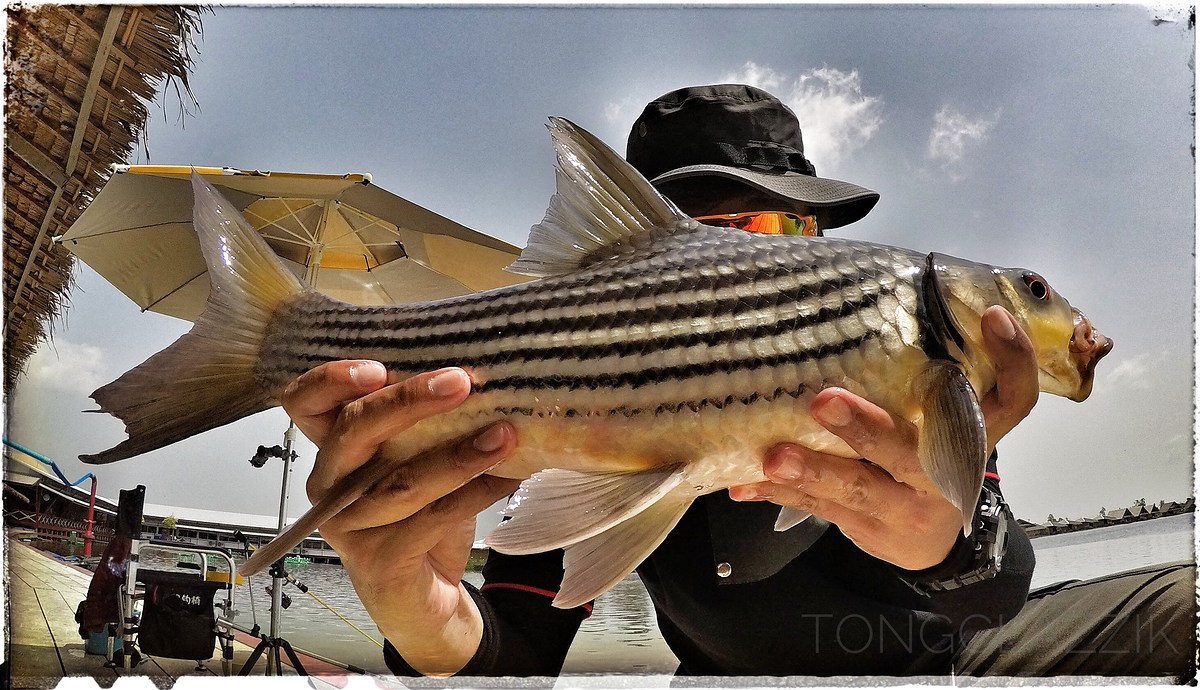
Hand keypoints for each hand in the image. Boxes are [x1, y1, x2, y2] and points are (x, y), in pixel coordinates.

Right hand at [285, 361, 519, 674]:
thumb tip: (484, 376)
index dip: (330, 380)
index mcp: (333, 448)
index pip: (305, 403)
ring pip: (401, 479)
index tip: (378, 367)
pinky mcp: (381, 562)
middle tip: (460, 381)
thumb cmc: (420, 515)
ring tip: (505, 434)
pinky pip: (431, 519)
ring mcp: (350, 526)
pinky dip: (475, 494)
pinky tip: (508, 477)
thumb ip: (429, 423)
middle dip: (408, 400)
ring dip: (458, 453)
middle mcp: (330, 485)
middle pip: (353, 430)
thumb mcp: (419, 460)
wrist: (427, 596)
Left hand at [729, 306, 1037, 569]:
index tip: (992, 315)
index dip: (1011, 359)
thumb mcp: (937, 423)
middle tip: (823, 401)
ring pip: (858, 489)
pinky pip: (819, 510)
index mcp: (971, 435)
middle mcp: (946, 474)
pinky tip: (743, 483)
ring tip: (774, 457)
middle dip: (865, 429)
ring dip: (813, 472)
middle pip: (912, 452)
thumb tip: (854, 304)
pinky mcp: (870, 531)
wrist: (931, 544)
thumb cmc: (925, 458)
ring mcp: (907, 507)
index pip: (1012, 399)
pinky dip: (777, 494)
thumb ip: (916, 380)